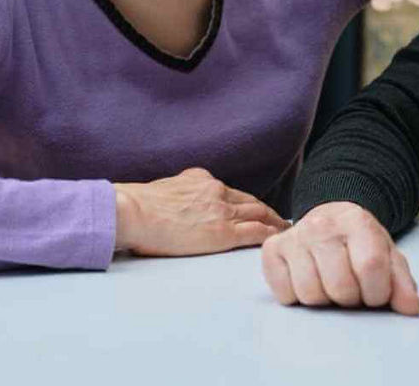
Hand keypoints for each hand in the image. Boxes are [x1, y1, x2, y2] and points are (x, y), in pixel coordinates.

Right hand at [113, 167, 289, 255]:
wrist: (133, 211)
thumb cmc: (137, 206)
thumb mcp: (164, 189)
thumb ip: (179, 193)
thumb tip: (178, 202)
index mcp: (201, 180)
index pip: (232, 192)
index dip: (246, 202)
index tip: (255, 209)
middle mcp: (216, 191)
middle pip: (251, 201)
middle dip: (267, 211)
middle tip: (280, 220)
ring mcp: (222, 211)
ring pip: (259, 214)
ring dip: (275, 222)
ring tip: (286, 230)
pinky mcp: (223, 232)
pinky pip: (255, 232)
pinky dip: (270, 234)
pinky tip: (279, 238)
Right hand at [261, 202, 418, 314]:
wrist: (329, 219)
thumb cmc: (360, 244)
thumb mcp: (387, 256)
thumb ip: (401, 282)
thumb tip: (410, 307)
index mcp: (357, 222)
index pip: (370, 266)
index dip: (377, 292)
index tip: (376, 292)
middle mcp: (322, 224)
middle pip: (340, 286)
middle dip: (351, 298)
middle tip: (351, 288)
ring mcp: (295, 236)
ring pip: (311, 294)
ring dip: (324, 299)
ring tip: (329, 284)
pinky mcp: (272, 250)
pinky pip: (284, 293)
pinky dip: (297, 297)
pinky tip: (307, 280)